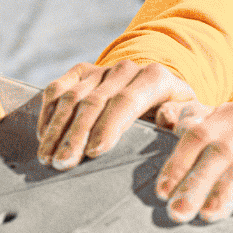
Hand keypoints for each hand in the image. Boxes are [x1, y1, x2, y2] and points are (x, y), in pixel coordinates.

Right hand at [38, 60, 195, 169]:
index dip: (108, 126)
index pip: (126, 102)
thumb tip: (166, 118)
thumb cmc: (175, 110)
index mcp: (155, 78)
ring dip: (56, 129)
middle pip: (94, 102)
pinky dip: (47, 113)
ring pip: (71, 97)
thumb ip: (182, 118)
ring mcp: (101, 69)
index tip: (93, 152)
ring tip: (47, 157)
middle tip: (62, 163)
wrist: (159, 86)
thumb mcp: (189, 115)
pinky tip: (43, 137)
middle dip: (76, 135)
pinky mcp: (81, 71)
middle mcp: (126, 69)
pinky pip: (57, 89)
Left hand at [152, 100, 232, 225]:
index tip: (161, 192)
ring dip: (224, 189)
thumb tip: (162, 116)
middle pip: (219, 149)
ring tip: (206, 215)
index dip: (177, 162)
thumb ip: (194, 126)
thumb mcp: (225, 134)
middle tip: (176, 211)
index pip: (197, 132)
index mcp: (230, 114)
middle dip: (195, 181)